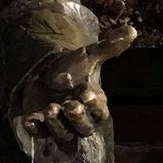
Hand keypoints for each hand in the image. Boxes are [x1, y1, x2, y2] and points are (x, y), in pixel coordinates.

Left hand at [20, 24, 136, 149]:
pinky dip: (35, 129)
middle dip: (77, 118)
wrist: (48, 72)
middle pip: (83, 128)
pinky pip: (40, 133)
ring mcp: (61, 125)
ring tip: (50, 108)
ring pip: (62, 133)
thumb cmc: (73, 68)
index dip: (94, 105)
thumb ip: (109, 47)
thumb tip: (132, 29)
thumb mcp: (90, 55)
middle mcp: (80, 119)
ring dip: (56, 123)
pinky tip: (30, 120)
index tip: (87, 93)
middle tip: (70, 105)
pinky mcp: (42, 126)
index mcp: (95, 104)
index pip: (99, 112)